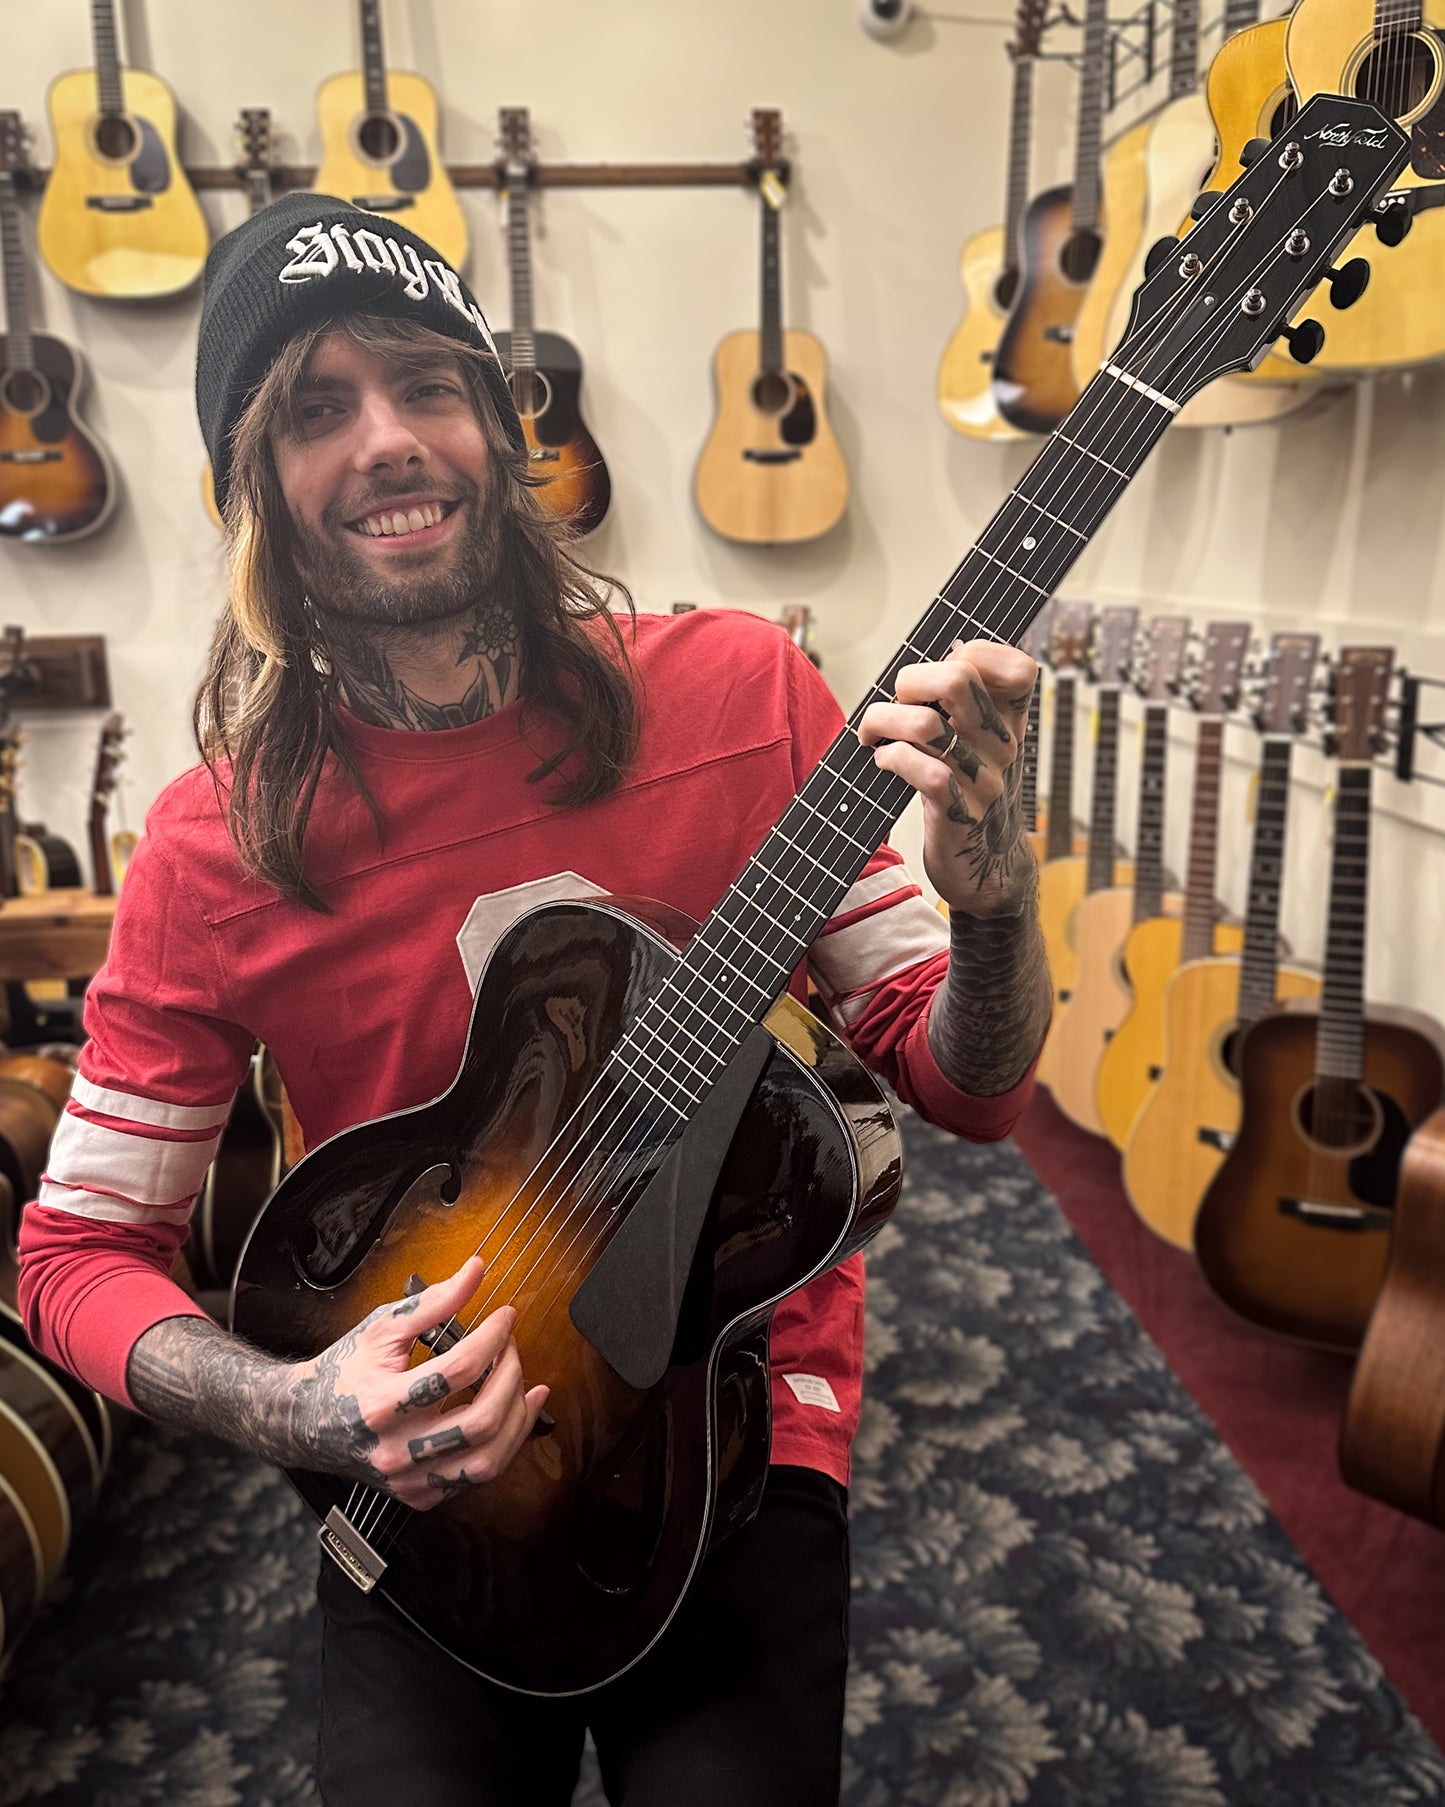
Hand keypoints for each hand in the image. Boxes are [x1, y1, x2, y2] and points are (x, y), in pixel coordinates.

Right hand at [285, 1255, 548, 1510]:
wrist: (306, 1423)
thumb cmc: (346, 1371)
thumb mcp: (382, 1328)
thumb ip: (433, 1301)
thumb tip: (476, 1270)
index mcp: (382, 1404)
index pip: (458, 1370)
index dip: (493, 1337)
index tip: (506, 1316)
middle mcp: (395, 1450)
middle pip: (480, 1421)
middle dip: (510, 1377)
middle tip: (511, 1349)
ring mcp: (408, 1479)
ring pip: (488, 1461)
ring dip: (518, 1418)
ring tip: (527, 1385)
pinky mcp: (419, 1494)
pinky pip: (477, 1476)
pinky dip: (505, 1444)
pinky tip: (514, 1415)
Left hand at [857, 638, 1038, 917]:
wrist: (988, 869)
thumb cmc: (972, 794)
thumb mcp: (984, 744)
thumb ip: (967, 705)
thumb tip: (927, 662)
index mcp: (1011, 723)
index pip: (1019, 668)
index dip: (976, 652)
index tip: (943, 670)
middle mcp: (1002, 746)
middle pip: (958, 679)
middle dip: (911, 680)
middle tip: (898, 701)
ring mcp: (982, 780)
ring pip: (926, 725)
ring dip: (883, 721)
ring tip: (872, 734)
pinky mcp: (956, 812)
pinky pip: (922, 773)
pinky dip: (891, 759)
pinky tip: (884, 763)